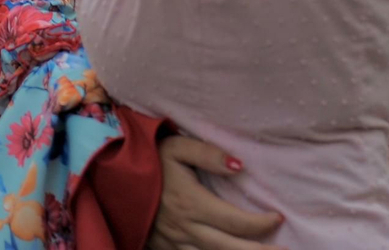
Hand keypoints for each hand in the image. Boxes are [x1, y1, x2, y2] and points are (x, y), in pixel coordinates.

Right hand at [148, 135, 284, 249]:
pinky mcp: (164, 247)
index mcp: (192, 204)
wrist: (111, 179)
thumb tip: (239, 166)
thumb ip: (209, 154)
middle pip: (230, 248)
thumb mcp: (177, 147)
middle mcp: (186, 228)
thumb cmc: (148, 159)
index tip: (277, 218)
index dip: (260, 224)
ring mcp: (174, 242)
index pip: (236, 222)